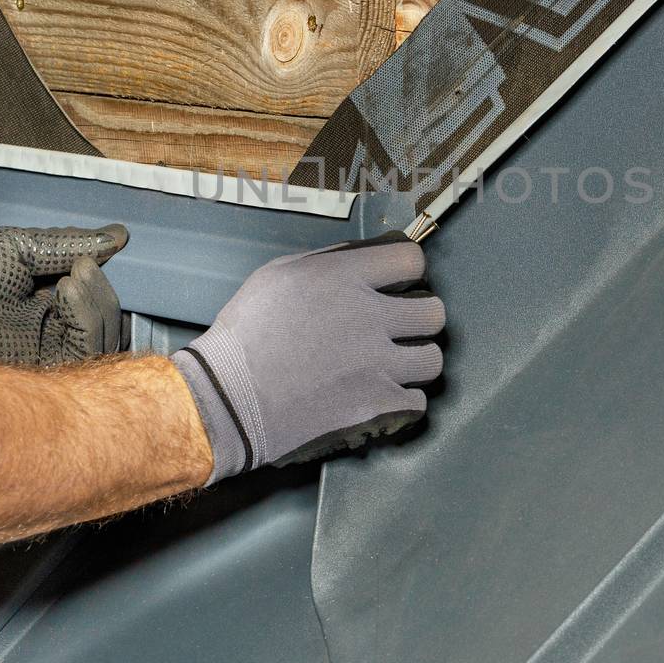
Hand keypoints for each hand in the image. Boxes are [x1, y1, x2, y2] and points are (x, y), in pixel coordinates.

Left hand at [0, 225, 127, 363]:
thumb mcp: (22, 246)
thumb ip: (69, 243)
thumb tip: (119, 235)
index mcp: (50, 294)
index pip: (96, 289)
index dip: (106, 271)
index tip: (105, 247)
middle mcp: (56, 322)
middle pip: (108, 314)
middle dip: (103, 286)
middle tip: (84, 265)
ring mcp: (54, 346)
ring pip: (105, 333)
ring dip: (97, 300)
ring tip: (73, 276)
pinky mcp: (50, 367)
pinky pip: (88, 348)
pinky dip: (87, 317)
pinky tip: (67, 292)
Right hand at [171, 233, 444, 483]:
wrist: (229, 399)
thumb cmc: (245, 334)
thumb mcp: (275, 276)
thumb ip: (324, 262)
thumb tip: (360, 258)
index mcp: (344, 278)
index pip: (411, 259)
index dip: (408, 269)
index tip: (400, 282)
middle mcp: (370, 317)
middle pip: (434, 312)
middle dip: (419, 318)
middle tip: (400, 328)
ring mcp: (378, 364)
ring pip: (432, 359)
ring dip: (416, 361)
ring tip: (395, 364)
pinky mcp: (378, 404)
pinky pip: (418, 401)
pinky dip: (404, 400)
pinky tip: (384, 394)